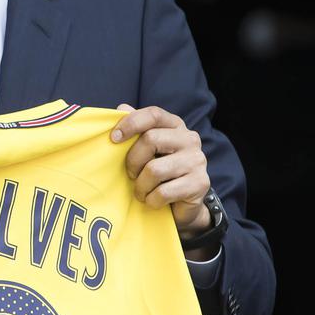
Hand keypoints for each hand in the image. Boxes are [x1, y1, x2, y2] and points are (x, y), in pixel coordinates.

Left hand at [110, 104, 210, 238]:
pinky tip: (154, 201)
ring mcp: (197, 161)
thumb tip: (121, 108)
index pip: (153, 114)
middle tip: (131, 174)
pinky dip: (151, 200)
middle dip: (133, 161)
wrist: (182, 205)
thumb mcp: (146, 149)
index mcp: (175, 125)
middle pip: (150, 139)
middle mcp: (190, 139)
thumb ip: (135, 129)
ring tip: (141, 191)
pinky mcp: (200, 183)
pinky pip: (163, 192)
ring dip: (141, 186)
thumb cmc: (159, 172)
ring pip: (155, 169)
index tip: (114, 138)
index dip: (131, 123)